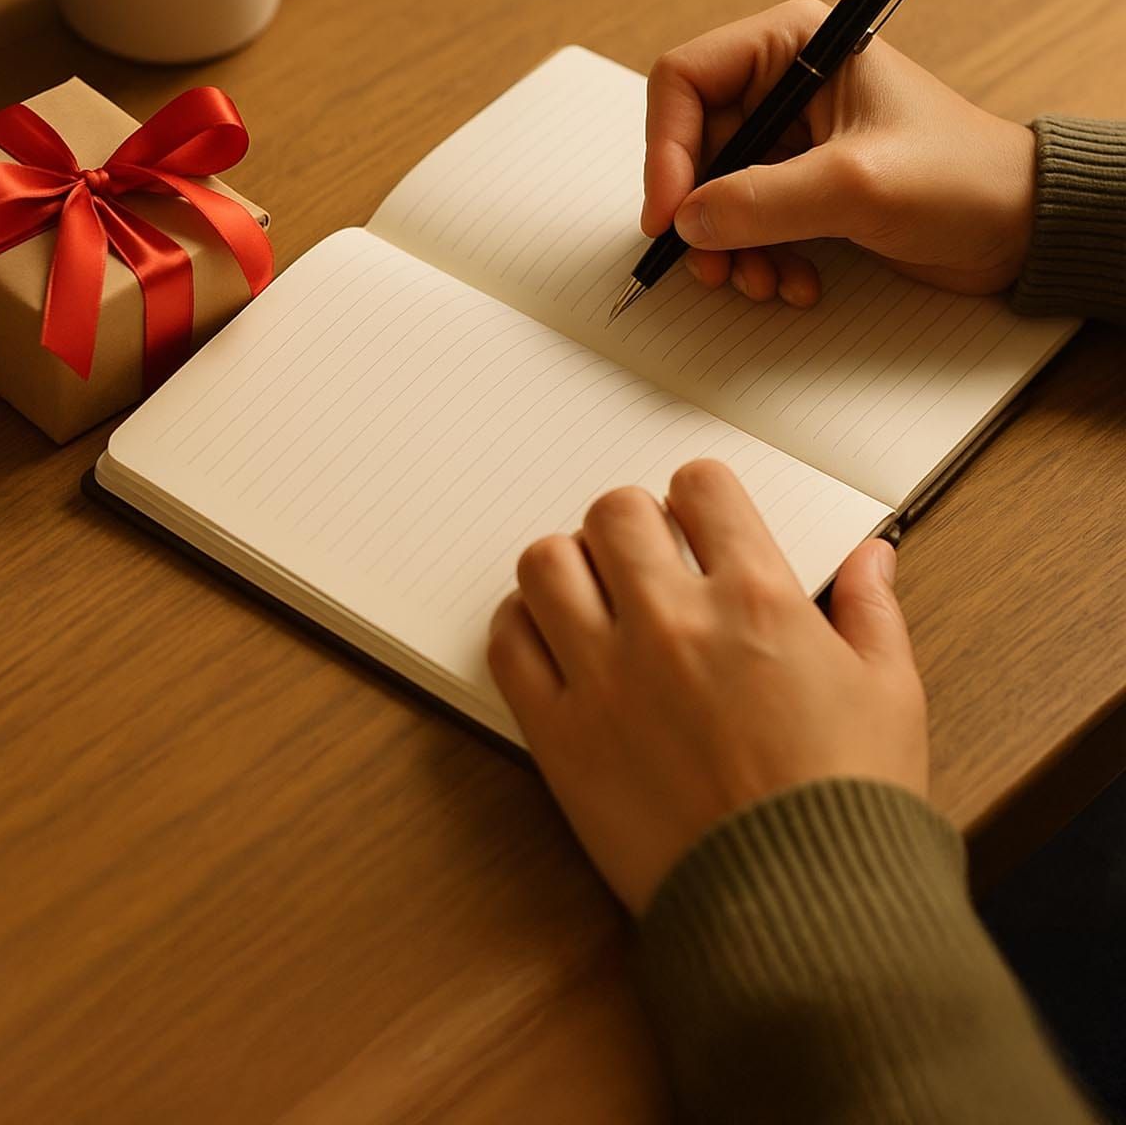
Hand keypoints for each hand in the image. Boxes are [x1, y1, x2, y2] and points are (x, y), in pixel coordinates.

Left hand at [488, 460, 927, 915]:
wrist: (801, 914)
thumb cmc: (849, 807)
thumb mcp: (890, 694)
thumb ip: (871, 610)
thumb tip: (874, 555)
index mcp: (756, 600)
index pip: (701, 486)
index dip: (700, 496)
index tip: (700, 523)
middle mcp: (673, 622)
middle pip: (615, 512)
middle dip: (633, 524)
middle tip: (647, 560)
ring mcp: (608, 677)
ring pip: (547, 562)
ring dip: (569, 566)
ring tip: (594, 595)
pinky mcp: (561, 736)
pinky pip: (509, 643)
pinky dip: (523, 627)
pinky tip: (555, 642)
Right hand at [642, 0, 1036, 303]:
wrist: (1022, 227)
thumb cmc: (962, 179)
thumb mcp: (856, 186)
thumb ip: (763, 201)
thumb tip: (686, 221)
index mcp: (794, 44)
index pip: (685, 80)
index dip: (666, 148)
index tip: (669, 214)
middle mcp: (785, 82)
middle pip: (693, 145)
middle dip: (700, 213)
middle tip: (711, 267)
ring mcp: (792, 138)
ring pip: (715, 192)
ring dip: (730, 247)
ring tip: (763, 282)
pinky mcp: (803, 185)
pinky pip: (747, 221)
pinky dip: (758, 257)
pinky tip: (794, 282)